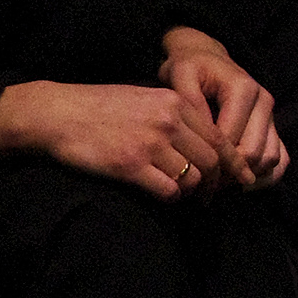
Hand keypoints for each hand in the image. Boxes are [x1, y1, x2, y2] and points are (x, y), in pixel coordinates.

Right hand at [0, 79, 229, 201]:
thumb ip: (175, 115)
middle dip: (214, 184)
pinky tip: (163, 198)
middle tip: (208, 197)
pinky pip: (168, 191)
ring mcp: (150, 143)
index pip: (219, 137)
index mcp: (175, 102)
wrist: (58, 114)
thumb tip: (203, 141)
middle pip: (211, 160)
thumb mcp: (145, 98)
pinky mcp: (130, 165)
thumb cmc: (100, 107)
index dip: (232, 162)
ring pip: (192, 178)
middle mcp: (168, 121)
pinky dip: (171, 199)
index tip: (239, 177)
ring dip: (190, 193)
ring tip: (182, 198)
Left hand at [159, 27, 288, 188]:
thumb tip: (203, 137)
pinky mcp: (273, 126)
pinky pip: (280, 158)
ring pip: (269, 159)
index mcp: (244, 89)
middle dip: (227, 173)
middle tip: (202, 183)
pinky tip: (241, 181)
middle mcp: (265, 102)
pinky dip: (266, 175)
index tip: (191, 174)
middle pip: (253, 153)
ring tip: (217, 181)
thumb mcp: (181, 75)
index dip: (211, 162)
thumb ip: (191, 103)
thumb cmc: (191, 67)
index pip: (231, 139)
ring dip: (245, 176)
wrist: (206, 56)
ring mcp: (272, 115)